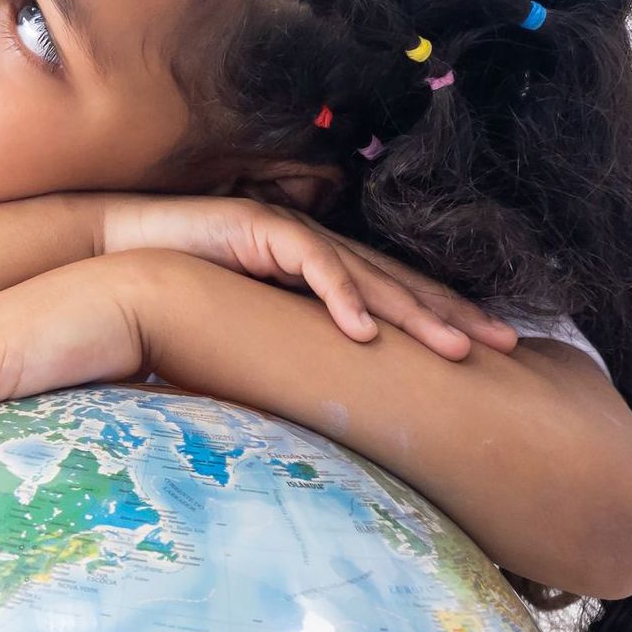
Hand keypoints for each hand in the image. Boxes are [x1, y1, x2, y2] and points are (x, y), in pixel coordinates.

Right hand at [97, 194, 517, 358]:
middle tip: (507, 346)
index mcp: (326, 269)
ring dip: (416, 315)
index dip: (446, 319)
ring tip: (456, 349)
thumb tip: (328, 401)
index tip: (491, 352)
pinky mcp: (262, 230)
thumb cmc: (186, 291)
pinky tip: (366, 333)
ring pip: (370, 277)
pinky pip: (311, 268)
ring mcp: (295, 235)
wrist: (124, 247)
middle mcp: (321, 247)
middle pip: (402, 283)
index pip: (399, 294)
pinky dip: (340, 299)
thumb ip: (293, 350)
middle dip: (456, 315)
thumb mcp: (254, 328)